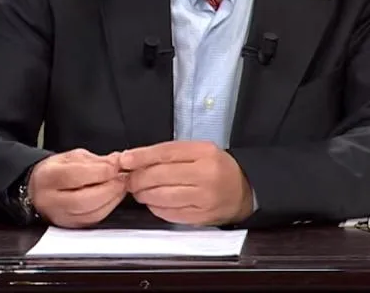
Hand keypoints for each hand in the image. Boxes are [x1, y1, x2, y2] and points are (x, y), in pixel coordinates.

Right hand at [27, 148, 126, 227]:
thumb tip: (117, 162)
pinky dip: (108, 208)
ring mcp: (60, 217)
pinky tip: (114, 197)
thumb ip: (95, 160)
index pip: (74, 176)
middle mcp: (51, 200)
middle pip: (83, 200)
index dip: (100, 172)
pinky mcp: (71, 226)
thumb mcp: (71, 157)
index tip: (116, 166)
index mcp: (48, 177)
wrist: (37, 190)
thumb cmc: (55, 172)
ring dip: (112, 199)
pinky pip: (94, 220)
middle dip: (109, 188)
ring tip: (121, 186)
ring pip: (91, 213)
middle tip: (123, 178)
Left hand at [120, 140, 253, 225]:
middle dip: (138, 178)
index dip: (141, 157)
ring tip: (140, 191)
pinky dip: (156, 208)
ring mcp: (204, 198)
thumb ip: (170, 154)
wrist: (245, 190)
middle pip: (161, 176)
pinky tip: (154, 203)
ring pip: (162, 197)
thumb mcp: (199, 151)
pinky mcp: (201, 217)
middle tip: (129, 179)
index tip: (124, 159)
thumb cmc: (217, 168)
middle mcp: (205, 175)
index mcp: (204, 153)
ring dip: (145, 195)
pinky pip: (170, 213)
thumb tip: (135, 159)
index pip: (165, 153)